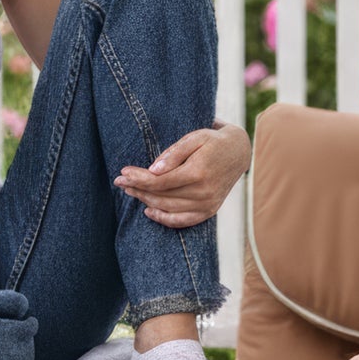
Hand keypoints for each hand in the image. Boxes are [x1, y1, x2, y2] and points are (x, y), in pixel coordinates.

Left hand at [114, 122, 250, 227]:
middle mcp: (203, 192)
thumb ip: (173, 154)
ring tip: (131, 191)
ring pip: (168, 208)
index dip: (139, 179)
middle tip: (120, 182)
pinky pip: (183, 221)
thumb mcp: (194, 138)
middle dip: (137, 189)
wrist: (238, 153)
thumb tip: (153, 170)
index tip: (122, 173)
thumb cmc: (212, 142)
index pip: (160, 181)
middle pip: (161, 196)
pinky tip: (149, 211)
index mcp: (198, 172)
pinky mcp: (209, 211)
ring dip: (146, 201)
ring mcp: (207, 204)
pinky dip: (164, 219)